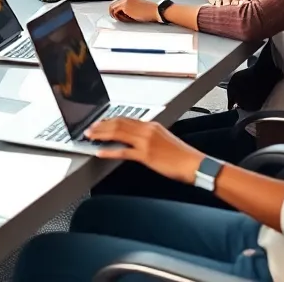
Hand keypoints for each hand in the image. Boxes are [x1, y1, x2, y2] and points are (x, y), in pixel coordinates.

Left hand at [85, 117, 204, 183]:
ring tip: (90, 137)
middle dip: (101, 126)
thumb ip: (149, 136)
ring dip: (101, 135)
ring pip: (118, 134)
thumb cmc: (182, 155)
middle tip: (88, 129)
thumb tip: (135, 138)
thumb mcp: (164, 139)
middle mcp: (147, 130)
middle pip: (118, 124)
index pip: (125, 119)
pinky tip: (100, 152)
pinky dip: (109, 151)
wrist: (194, 164)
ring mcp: (145, 142)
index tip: (99, 122)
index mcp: (151, 125)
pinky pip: (123, 152)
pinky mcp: (146, 155)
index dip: (109, 120)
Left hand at [108, 0, 160, 21]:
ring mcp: (124, 1)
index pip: (116, 2)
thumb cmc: (148, 11)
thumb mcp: (135, 6)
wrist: (155, 11)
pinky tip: (125, 19)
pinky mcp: (125, 6)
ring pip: (112, 8)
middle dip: (113, 12)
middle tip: (116, 18)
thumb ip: (127, 7)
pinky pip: (116, 12)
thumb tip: (119, 13)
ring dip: (116, 15)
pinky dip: (118, 17)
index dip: (115, 9)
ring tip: (122, 19)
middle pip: (112, 4)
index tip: (116, 14)